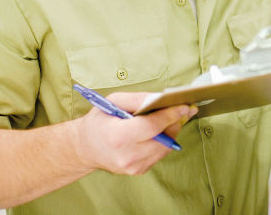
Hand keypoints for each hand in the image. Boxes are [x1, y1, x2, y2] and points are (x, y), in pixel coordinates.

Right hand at [73, 92, 196, 175]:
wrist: (85, 148)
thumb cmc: (100, 122)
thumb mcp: (114, 101)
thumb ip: (139, 99)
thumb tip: (162, 98)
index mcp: (118, 137)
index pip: (151, 127)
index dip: (170, 115)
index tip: (185, 106)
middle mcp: (126, 156)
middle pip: (163, 138)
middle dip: (175, 121)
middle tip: (183, 109)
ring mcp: (133, 167)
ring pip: (165, 147)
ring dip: (172, 130)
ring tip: (172, 117)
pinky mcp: (139, 171)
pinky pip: (160, 153)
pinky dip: (164, 140)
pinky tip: (160, 130)